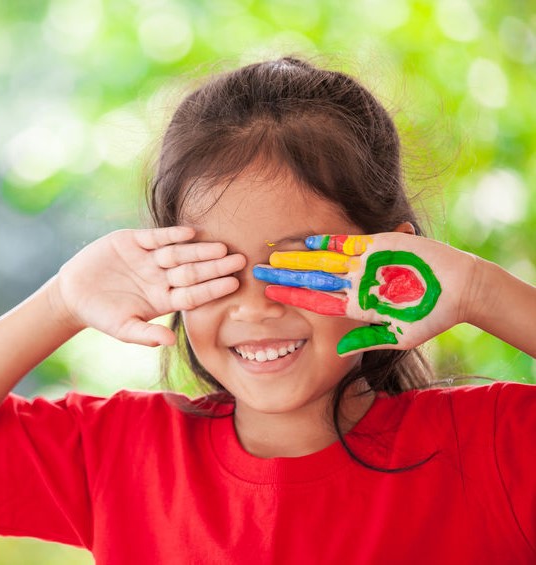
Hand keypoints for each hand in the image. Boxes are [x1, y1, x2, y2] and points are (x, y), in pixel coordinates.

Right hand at [49, 226, 245, 345]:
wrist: (74, 294)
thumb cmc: (102, 315)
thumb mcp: (123, 328)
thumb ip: (146, 335)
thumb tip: (170, 342)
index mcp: (164, 299)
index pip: (194, 293)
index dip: (213, 288)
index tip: (233, 284)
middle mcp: (161, 278)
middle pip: (193, 271)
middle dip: (215, 266)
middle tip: (239, 260)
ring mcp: (149, 259)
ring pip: (179, 253)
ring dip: (199, 250)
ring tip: (220, 247)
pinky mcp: (133, 242)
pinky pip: (156, 237)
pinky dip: (171, 234)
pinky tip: (190, 232)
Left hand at [253, 233, 475, 355]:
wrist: (461, 288)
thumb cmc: (432, 316)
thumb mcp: (398, 334)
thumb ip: (367, 338)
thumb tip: (338, 350)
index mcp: (356, 305)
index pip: (315, 301)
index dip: (291, 297)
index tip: (267, 295)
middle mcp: (354, 283)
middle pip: (312, 279)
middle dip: (285, 275)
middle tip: (257, 271)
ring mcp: (364, 264)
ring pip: (323, 260)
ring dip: (298, 258)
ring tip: (273, 256)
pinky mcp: (377, 245)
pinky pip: (346, 244)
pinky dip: (326, 243)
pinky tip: (304, 242)